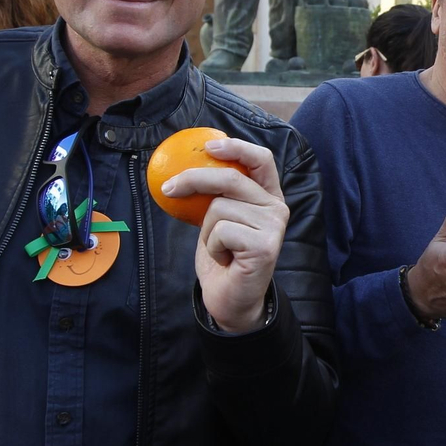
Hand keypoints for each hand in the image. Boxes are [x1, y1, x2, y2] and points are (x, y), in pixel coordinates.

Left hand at [158, 137, 286, 333]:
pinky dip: (213, 247)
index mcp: (268, 196)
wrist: (231, 300)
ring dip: (206, 231)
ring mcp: (274, 227)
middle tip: (169, 188)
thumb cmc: (224, 258)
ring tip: (219, 248)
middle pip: (231, 179)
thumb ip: (215, 194)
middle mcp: (276, 208)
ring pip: (220, 208)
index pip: (261, 160)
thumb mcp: (218, 219)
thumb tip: (183, 168)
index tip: (208, 146)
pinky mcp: (265, 246)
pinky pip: (221, 231)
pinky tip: (225, 260)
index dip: (236, 147)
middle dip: (194, 180)